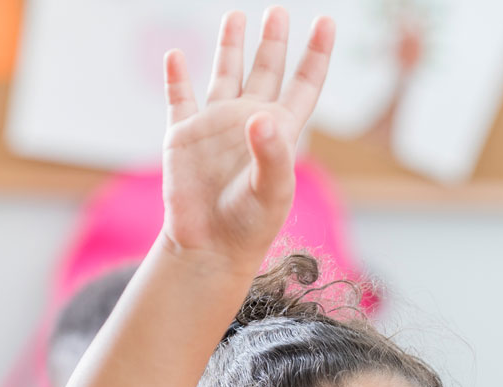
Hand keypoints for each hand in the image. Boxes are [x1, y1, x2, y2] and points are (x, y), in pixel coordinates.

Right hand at [158, 7, 334, 269]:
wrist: (208, 248)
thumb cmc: (249, 225)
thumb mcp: (271, 191)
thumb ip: (272, 153)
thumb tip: (261, 116)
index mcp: (280, 131)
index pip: (304, 83)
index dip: (316, 53)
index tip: (326, 21)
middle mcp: (249, 121)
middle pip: (266, 70)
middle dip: (273, 40)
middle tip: (278, 10)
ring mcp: (215, 126)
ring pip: (224, 74)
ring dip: (229, 46)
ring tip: (235, 15)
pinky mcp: (183, 136)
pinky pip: (179, 98)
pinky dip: (176, 77)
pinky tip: (176, 55)